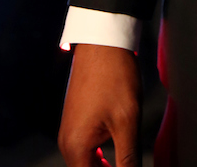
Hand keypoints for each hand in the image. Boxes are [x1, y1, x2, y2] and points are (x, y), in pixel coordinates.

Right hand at [59, 44, 141, 166]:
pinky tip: (117, 151)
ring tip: (126, 163)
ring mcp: (70, 129)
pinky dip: (99, 155)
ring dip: (104, 166)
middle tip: (130, 166)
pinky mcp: (76, 119)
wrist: (103, 43)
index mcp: (75, 146)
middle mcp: (67, 141)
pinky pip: (86, 147)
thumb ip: (128, 157)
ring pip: (86, 161)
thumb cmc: (114, 76)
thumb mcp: (127, 121)